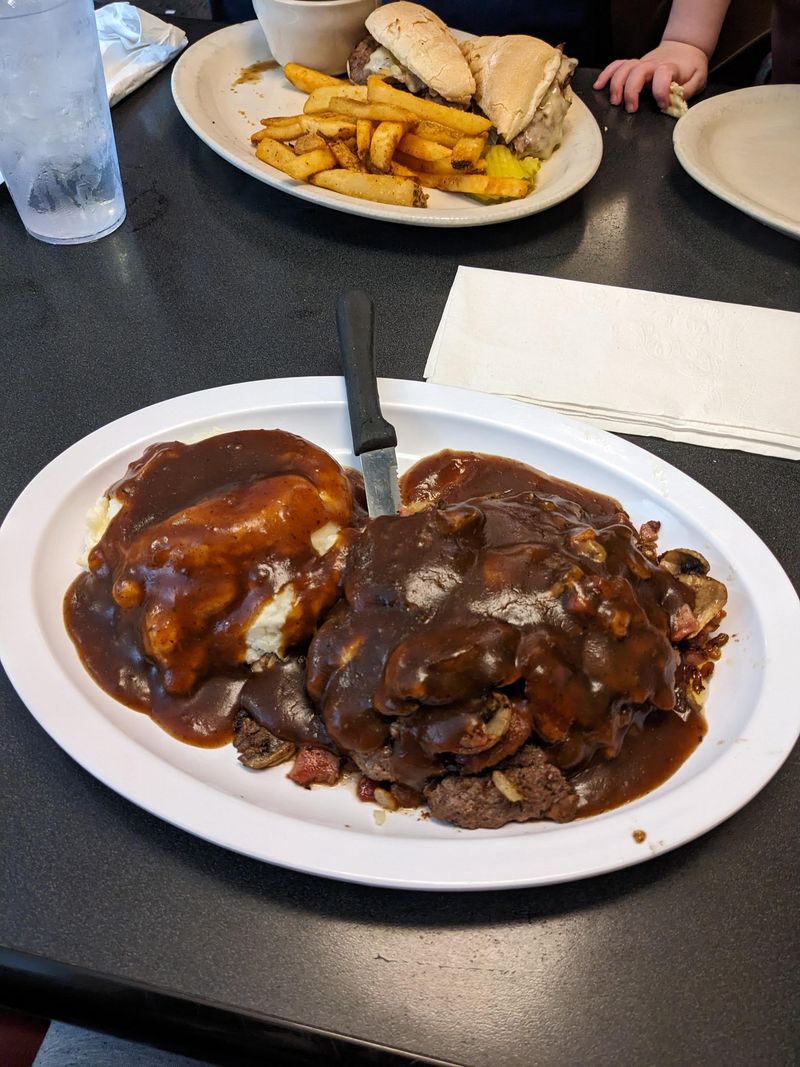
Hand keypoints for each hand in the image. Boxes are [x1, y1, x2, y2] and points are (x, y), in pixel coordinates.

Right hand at [593, 41, 708, 111]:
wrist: (685, 48)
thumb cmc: (691, 68)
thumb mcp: (698, 79)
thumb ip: (688, 90)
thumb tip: (676, 101)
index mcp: (670, 68)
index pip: (663, 74)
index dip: (661, 90)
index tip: (663, 105)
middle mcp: (652, 64)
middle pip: (637, 71)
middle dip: (631, 91)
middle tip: (630, 109)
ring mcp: (641, 63)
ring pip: (624, 68)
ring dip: (616, 85)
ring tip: (615, 102)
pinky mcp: (633, 65)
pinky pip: (616, 66)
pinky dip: (606, 74)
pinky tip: (598, 86)